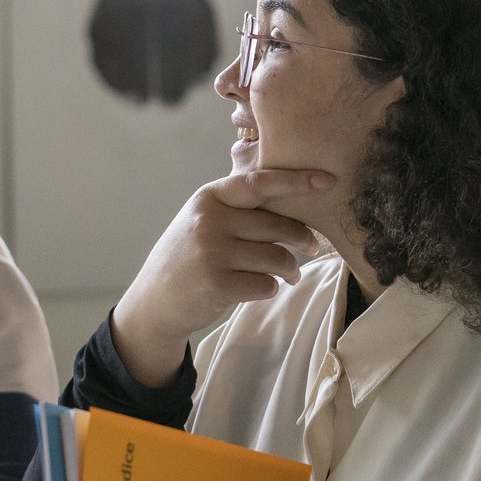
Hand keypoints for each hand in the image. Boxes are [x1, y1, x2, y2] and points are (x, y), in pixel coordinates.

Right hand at [110, 168, 333, 385]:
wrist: (154, 300)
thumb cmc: (189, 256)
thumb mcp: (203, 220)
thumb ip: (239, 208)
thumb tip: (295, 200)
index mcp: (209, 198)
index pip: (258, 182)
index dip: (295, 180)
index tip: (326, 180)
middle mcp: (209, 221)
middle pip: (277, 226)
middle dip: (303, 238)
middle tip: (313, 247)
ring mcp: (212, 253)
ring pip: (277, 257)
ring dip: (291, 269)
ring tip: (290, 274)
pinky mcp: (217, 285)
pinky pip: (266, 284)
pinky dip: (271, 288)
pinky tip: (262, 287)